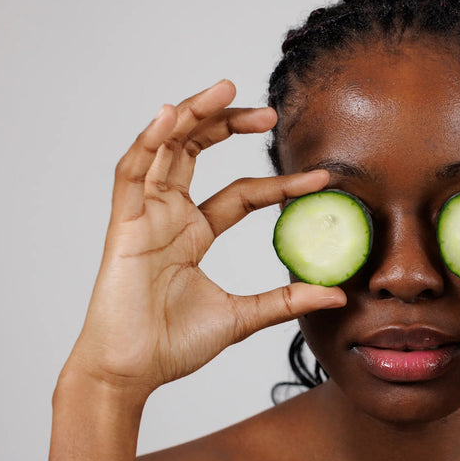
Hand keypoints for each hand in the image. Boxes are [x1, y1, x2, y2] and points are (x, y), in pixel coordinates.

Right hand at [63, 80, 344, 396]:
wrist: (132, 373)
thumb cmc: (173, 345)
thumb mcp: (243, 318)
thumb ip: (286, 300)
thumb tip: (337, 295)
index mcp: (193, 234)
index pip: (242, 195)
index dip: (279, 184)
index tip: (321, 179)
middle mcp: (168, 216)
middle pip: (197, 152)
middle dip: (229, 125)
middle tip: (270, 113)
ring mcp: (143, 216)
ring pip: (165, 149)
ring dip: (192, 115)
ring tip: (225, 87)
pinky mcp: (122, 224)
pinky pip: (132, 172)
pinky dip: (149, 140)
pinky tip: (171, 114)